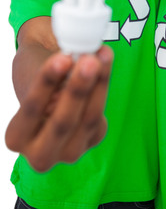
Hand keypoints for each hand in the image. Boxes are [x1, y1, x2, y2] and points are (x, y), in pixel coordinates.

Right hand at [5, 45, 112, 171]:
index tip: (62, 58)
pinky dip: (104, 85)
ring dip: (99, 84)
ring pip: (89, 119)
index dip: (47, 83)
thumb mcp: (32, 69)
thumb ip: (51, 73)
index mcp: (16, 137)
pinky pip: (101, 114)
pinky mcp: (93, 139)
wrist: (50, 82)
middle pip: (63, 123)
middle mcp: (41, 153)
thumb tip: (77, 66)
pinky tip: (105, 60)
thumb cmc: (34, 73)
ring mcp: (69, 151)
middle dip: (78, 89)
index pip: (32, 110)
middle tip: (90, 61)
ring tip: (103, 55)